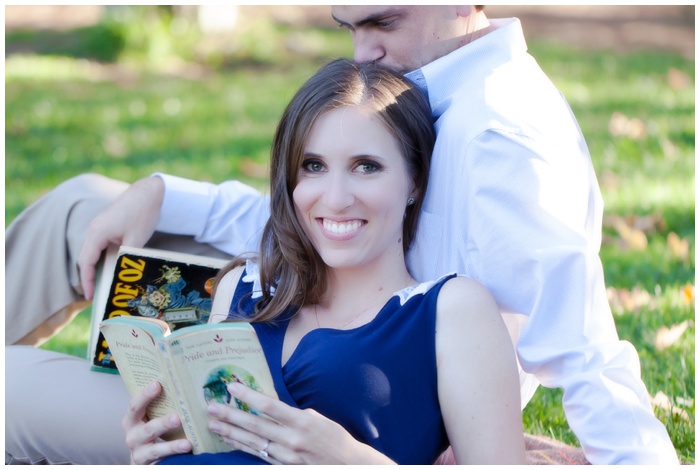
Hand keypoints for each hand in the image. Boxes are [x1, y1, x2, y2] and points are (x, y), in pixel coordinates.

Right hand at [78, 176, 163, 299]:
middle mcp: (94, 229)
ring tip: (102, 284)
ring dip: (95, 267)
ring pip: (92, 251)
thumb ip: (127, 258)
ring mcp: (100, 226)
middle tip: (96, 294)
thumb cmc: (142, 213)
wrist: (149, 191)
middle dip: (89, 277)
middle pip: (85, 258)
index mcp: (97, 233)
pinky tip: (110, 267)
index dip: (87, 281)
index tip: (91, 296)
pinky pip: (99, 245)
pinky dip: (101, 258)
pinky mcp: (107, 225)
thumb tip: (124, 275)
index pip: (86, 262)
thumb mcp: (136, 239)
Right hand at [123, 381, 191, 464]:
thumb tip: (180, 380)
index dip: (145, 395)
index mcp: (132, 420)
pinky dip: (174, 458)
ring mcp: (139, 453)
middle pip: (148, 429)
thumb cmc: (151, 430)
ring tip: (187, 444)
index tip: (158, 384)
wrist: (144, 458)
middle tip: (178, 417)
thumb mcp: (150, 416)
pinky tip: (187, 452)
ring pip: (155, 450)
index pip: (135, 406)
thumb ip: (159, 404)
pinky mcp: (147, 465)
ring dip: (171, 446)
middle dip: (163, 423)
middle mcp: (133, 436)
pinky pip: (162, 462)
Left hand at [207, 382, 393, 464]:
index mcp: (302, 422)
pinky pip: (258, 454)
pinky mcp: (282, 467)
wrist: (347, 465)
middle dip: (231, 416)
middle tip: (211, 407)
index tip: (232, 387)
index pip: (269, 407)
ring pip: (252, 442)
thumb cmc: (334, 438)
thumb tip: (272, 408)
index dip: (249, 396)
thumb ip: (295, 414)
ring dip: (231, 433)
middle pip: (255, 425)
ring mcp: (285, 456)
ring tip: (213, 424)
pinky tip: (230, 440)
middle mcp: (291, 440)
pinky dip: (242, 446)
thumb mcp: (318, 419)